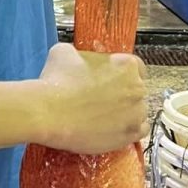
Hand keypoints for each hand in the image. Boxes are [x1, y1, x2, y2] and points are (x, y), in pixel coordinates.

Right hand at [33, 43, 148, 154]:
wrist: (48, 113)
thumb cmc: (56, 82)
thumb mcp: (65, 52)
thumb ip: (81, 54)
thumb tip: (77, 59)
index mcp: (126, 65)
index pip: (136, 67)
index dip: (121, 73)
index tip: (112, 80)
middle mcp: (136, 88)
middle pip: (137, 89)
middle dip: (123, 93)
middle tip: (103, 99)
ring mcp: (135, 113)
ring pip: (138, 110)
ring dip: (126, 112)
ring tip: (104, 115)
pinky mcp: (129, 135)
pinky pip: (139, 130)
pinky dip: (129, 129)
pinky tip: (113, 127)